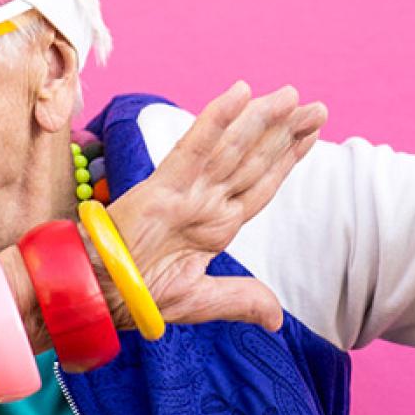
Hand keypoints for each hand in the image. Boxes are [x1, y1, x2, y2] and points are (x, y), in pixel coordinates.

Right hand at [101, 81, 327, 330]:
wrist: (97, 298)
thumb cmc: (137, 296)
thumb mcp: (200, 301)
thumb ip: (241, 301)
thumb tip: (276, 320)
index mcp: (218, 225)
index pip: (262, 185)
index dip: (288, 158)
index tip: (311, 133)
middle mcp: (207, 202)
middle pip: (255, 160)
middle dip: (286, 132)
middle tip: (317, 106)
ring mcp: (187, 191)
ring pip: (233, 148)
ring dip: (262, 120)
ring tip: (291, 95)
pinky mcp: (162, 187)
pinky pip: (195, 148)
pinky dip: (216, 120)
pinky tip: (238, 94)